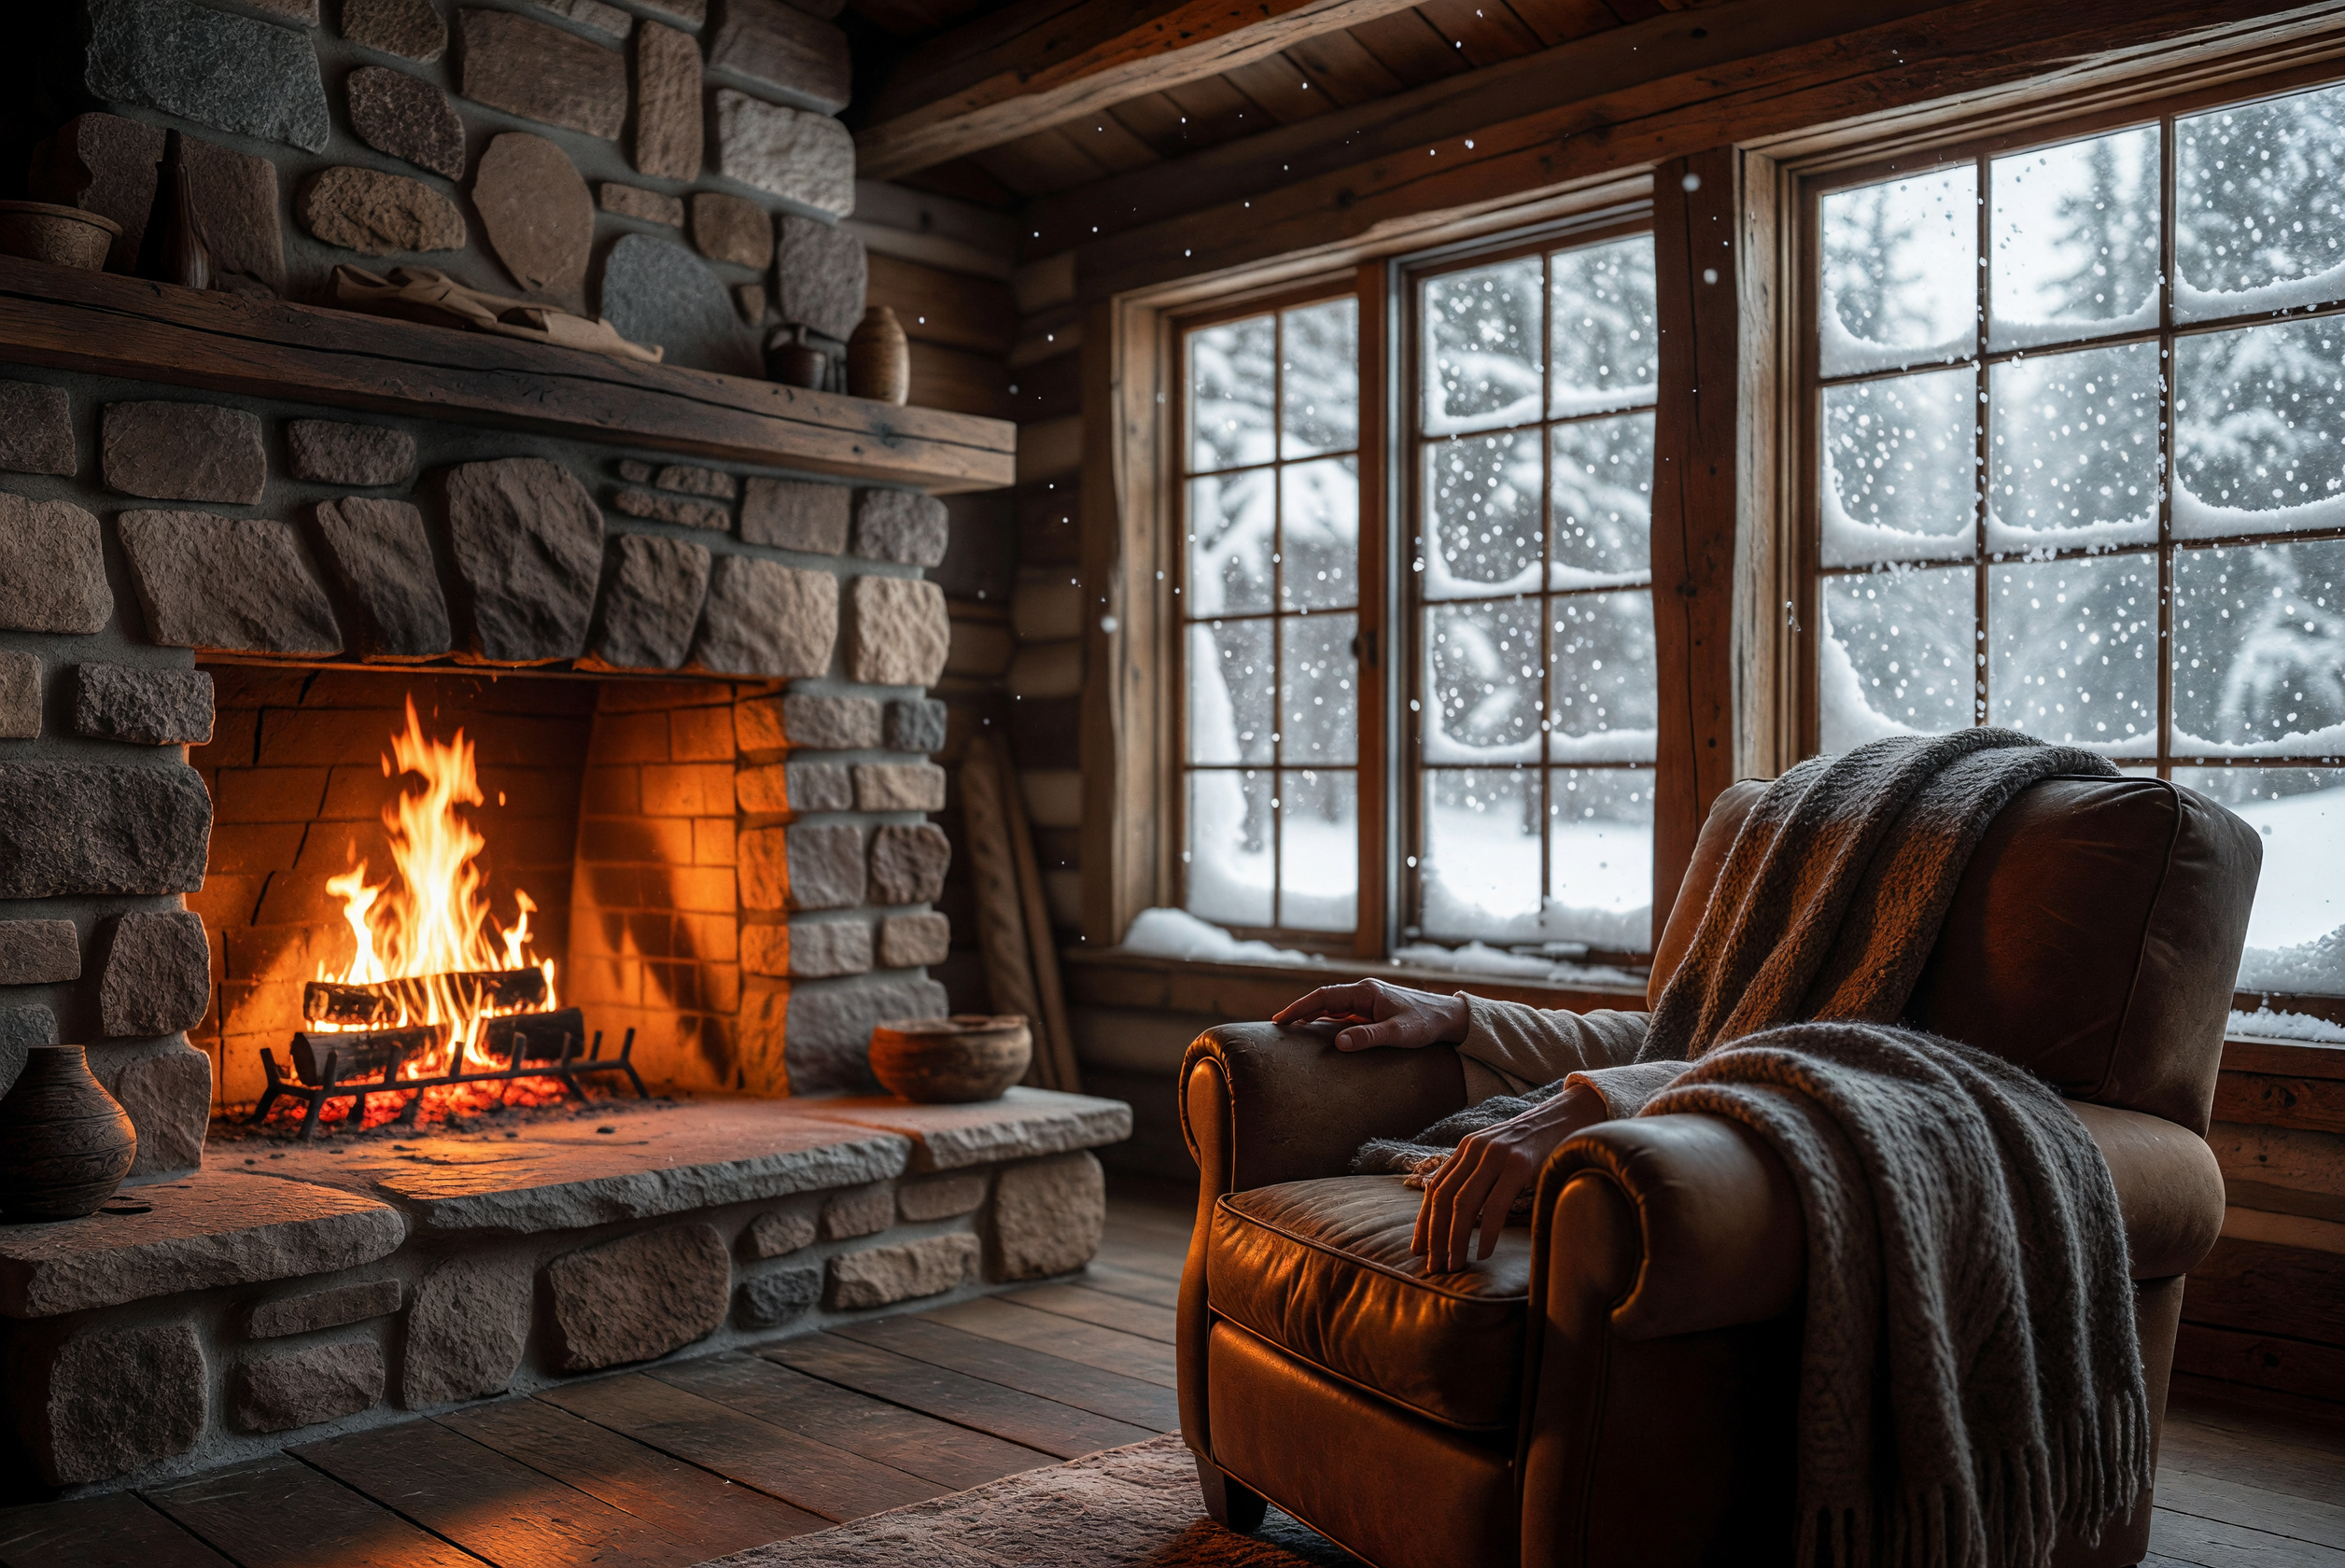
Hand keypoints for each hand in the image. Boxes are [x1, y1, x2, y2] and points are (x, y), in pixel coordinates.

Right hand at [1271, 978, 1469, 1052]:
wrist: (1449, 1018)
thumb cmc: (1426, 1023)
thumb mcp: (1398, 1033)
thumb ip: (1368, 1037)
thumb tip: (1337, 1042)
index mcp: (1366, 992)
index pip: (1324, 996)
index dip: (1300, 1007)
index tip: (1281, 1019)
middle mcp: (1364, 992)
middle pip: (1324, 998)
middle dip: (1301, 1010)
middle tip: (1279, 1024)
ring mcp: (1369, 1000)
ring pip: (1333, 1005)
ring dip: (1313, 1014)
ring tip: (1292, 1027)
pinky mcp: (1374, 1010)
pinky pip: (1344, 1012)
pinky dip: (1328, 1019)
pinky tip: (1320, 1030)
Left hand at [1412, 1084, 1609, 1272]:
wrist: (1571, 1115)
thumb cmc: (1536, 1144)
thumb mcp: (1499, 1154)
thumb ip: (1479, 1175)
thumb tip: (1459, 1216)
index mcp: (1467, 1148)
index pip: (1435, 1188)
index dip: (1424, 1221)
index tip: (1418, 1249)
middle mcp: (1475, 1149)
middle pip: (1442, 1198)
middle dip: (1434, 1236)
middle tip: (1434, 1266)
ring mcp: (1496, 1155)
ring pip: (1463, 1203)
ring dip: (1455, 1239)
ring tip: (1455, 1265)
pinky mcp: (1520, 1164)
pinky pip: (1494, 1205)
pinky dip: (1485, 1233)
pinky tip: (1483, 1252)